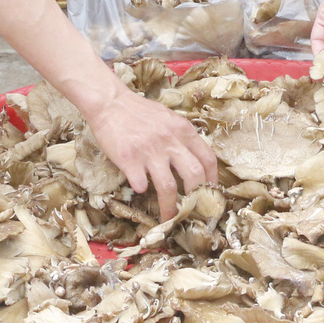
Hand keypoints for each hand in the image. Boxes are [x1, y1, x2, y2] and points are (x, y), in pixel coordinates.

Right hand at [83, 85, 216, 221]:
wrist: (110, 103)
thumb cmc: (140, 112)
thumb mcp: (169, 119)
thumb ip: (182, 137)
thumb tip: (196, 160)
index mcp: (183, 130)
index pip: (208, 159)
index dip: (213, 181)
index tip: (210, 195)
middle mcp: (170, 141)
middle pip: (194, 176)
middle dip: (196, 199)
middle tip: (193, 212)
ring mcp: (149, 151)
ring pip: (168, 187)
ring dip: (169, 208)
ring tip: (168, 219)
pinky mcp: (129, 159)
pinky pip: (140, 184)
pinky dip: (142, 190)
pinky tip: (141, 189)